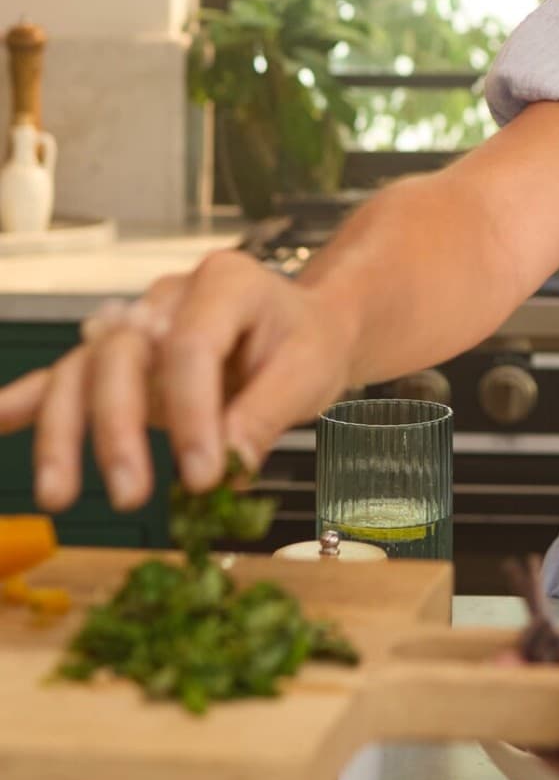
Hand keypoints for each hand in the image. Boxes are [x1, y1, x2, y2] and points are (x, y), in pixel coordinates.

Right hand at [0, 250, 360, 509]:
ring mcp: (136, 327)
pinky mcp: (118, 361)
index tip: (204, 475)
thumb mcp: (310, 372)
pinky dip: (29, 399)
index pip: (191, 347)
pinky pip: (65, 375)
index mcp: (226, 284)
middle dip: (119, 428)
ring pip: (82, 369)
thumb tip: (224, 466)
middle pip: (121, 354)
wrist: (306, 329)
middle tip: (133, 494)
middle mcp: (169, 299)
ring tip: (58, 495)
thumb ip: (266, 414)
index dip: (192, 414)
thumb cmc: (309, 343)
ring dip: (64, 433)